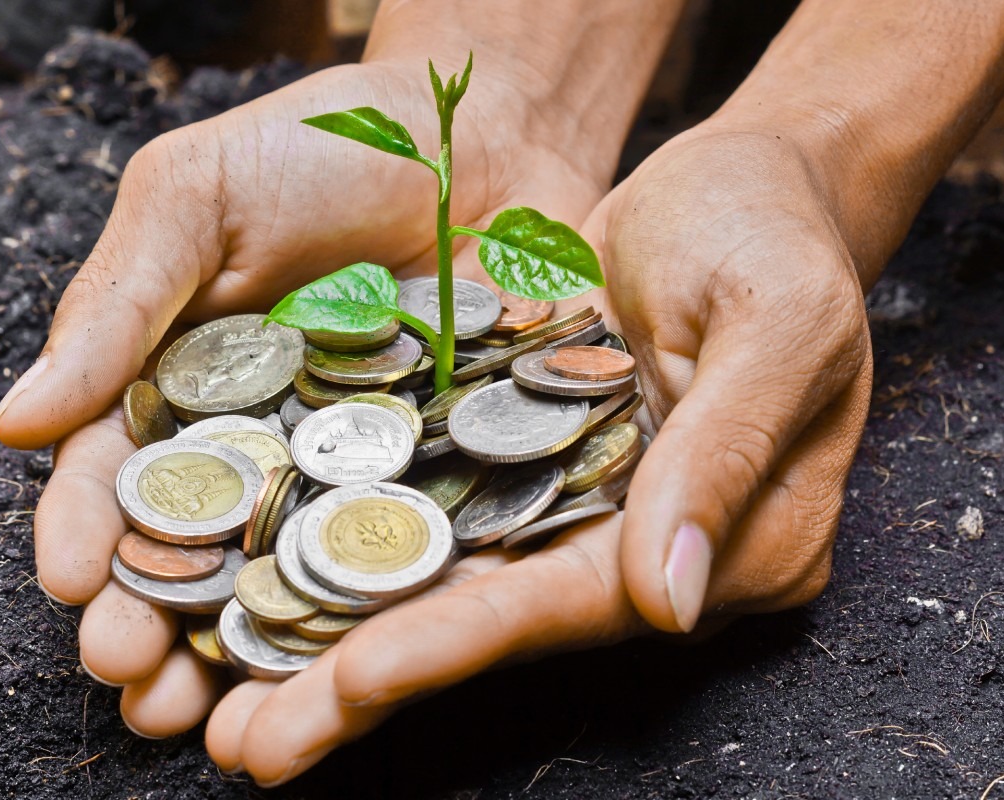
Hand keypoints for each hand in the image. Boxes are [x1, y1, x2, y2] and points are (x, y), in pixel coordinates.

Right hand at [0, 59, 619, 734]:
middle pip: (205, 558)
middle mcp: (265, 448)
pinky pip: (420, 556)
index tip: (72, 587)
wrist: (473, 130)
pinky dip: (388, 620)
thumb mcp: (195, 199)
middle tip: (137, 691)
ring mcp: (360, 472)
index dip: (93, 536)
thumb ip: (117, 307)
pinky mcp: (452, 477)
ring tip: (225, 728)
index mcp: (184, 390)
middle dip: (163, 628)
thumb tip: (16, 425)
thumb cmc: (317, 144)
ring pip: (301, 583)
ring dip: (260, 660)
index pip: (124, 480)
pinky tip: (358, 676)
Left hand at [206, 126, 872, 783]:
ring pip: (443, 583)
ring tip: (222, 704)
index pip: (578, 604)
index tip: (354, 677)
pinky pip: (426, 511)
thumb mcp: (776, 325)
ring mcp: (578, 506)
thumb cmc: (780, 238)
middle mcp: (642, 548)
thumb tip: (668, 604)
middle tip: (248, 746)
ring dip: (334, 639)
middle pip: (494, 623)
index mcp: (732, 543)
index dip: (463, 640)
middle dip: (367, 681)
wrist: (746, 183)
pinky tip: (255, 580)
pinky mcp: (521, 459)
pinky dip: (346, 547)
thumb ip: (725, 456)